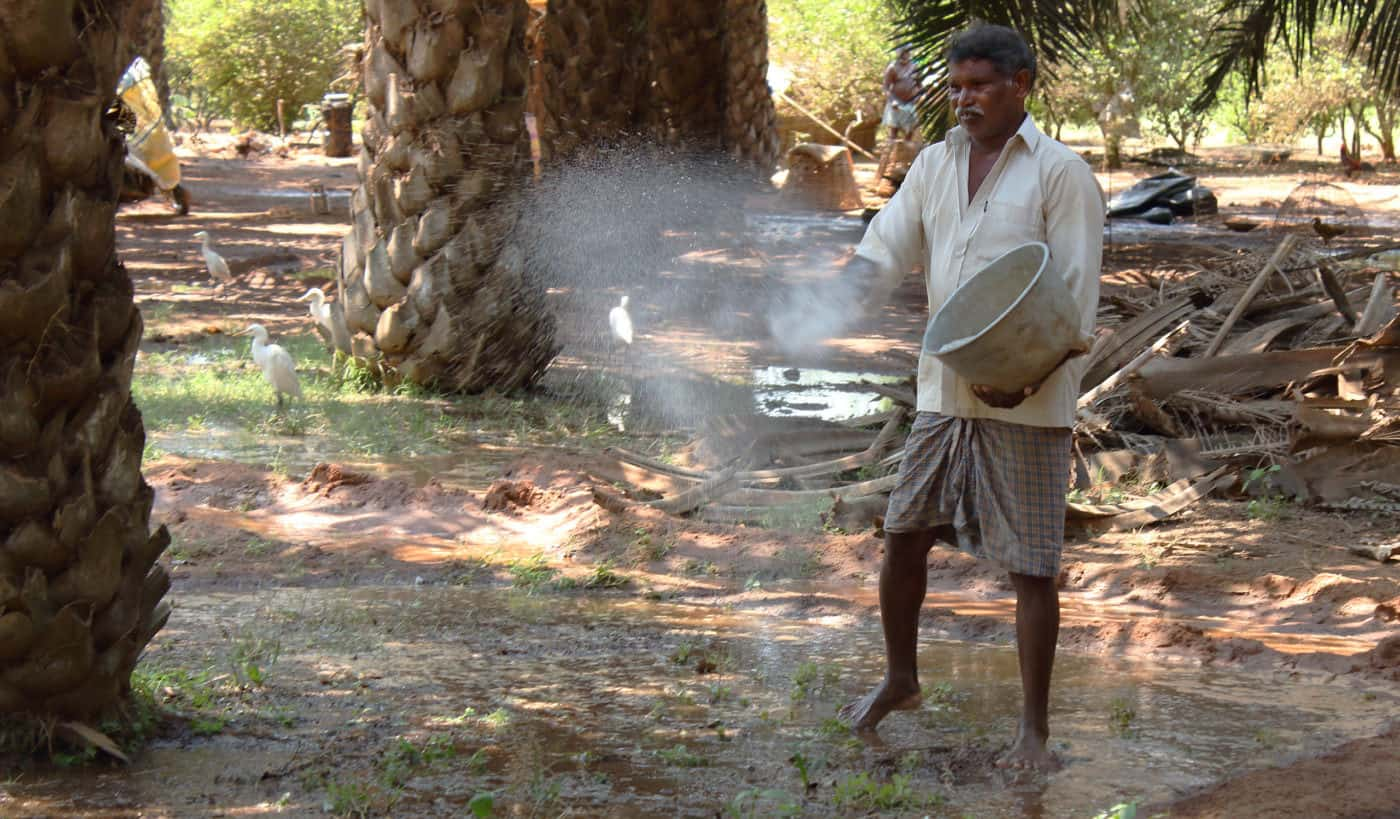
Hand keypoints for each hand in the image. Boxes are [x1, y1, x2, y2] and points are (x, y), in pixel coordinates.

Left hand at [971, 341, 1090, 409]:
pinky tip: (972, 383)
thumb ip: (1072, 346)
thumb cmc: (1040, 353)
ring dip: (988, 397)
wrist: (1019, 357)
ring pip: (999, 401)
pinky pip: (988, 398)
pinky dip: (980, 394)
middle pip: (1013, 398)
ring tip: (978, 386)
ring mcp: (1008, 392)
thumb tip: (1090, 341)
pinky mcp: (995, 391)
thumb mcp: (1055, 349)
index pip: (1037, 385)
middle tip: (989, 388)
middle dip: (1001, 397)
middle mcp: (1021, 389)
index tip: (1027, 388)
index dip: (1033, 387)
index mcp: (1035, 380)